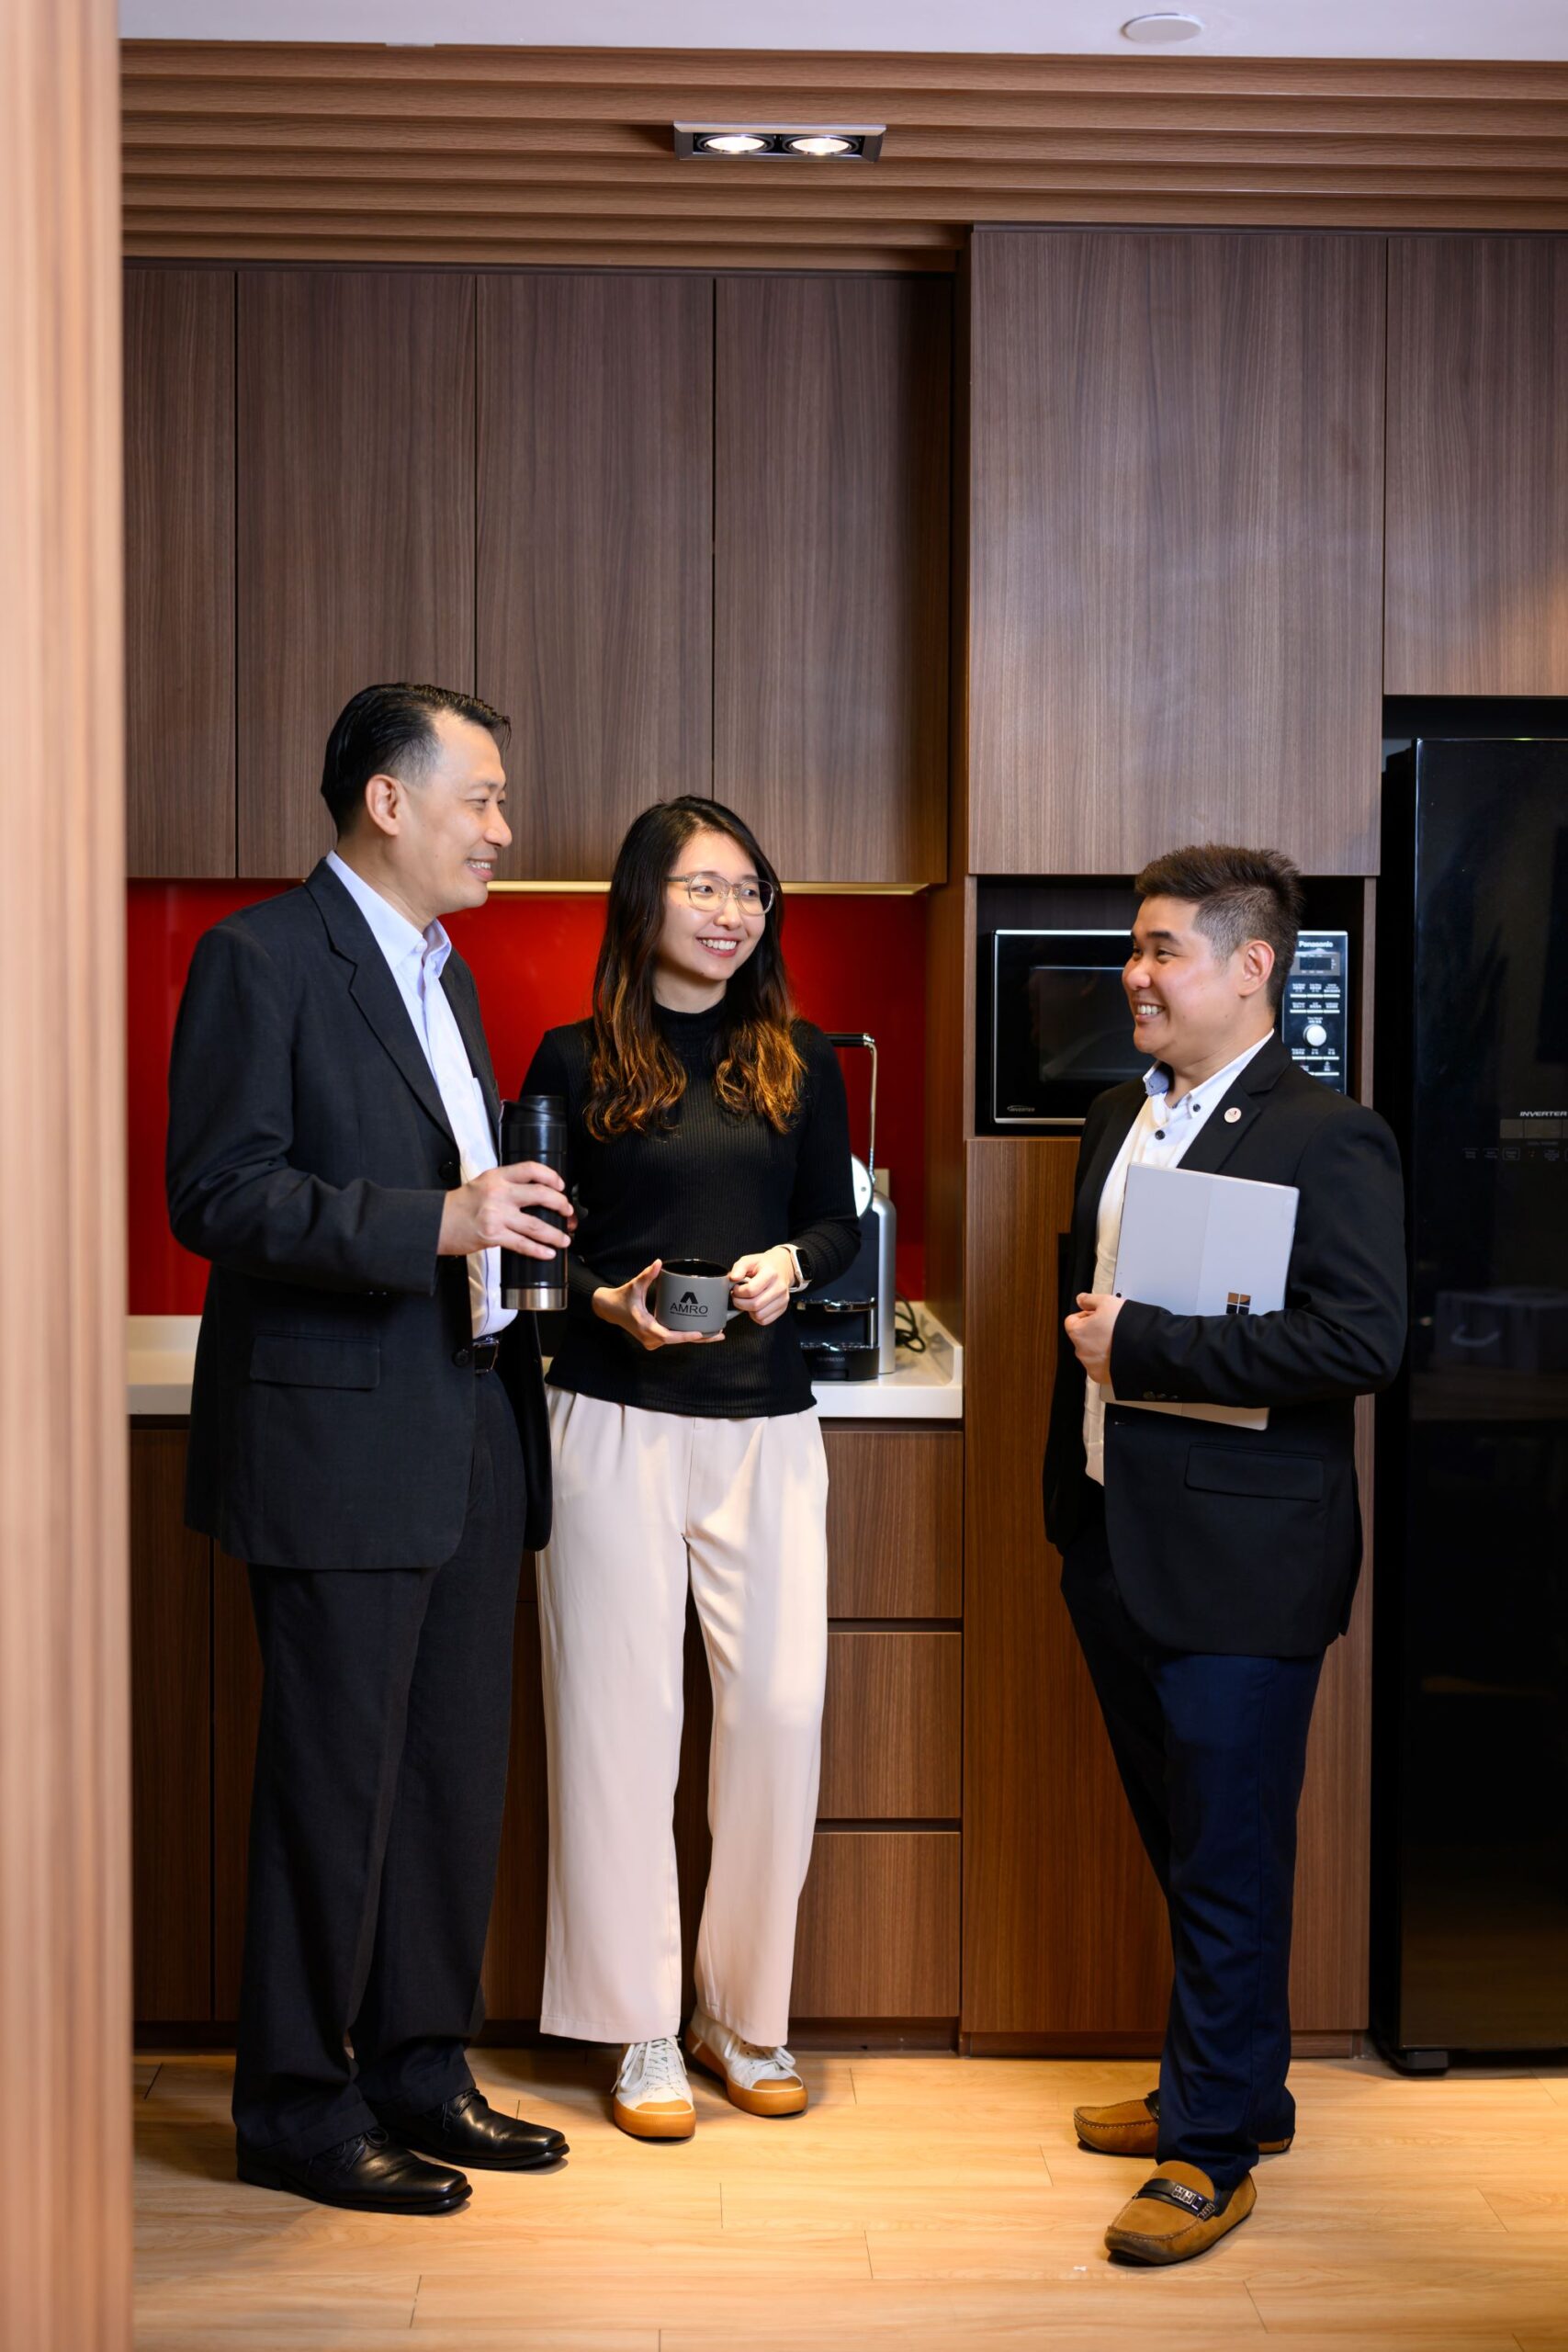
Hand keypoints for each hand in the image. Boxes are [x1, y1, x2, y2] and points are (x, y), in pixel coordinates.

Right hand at [438, 1161, 574, 1260]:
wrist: (436, 1222)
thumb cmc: (459, 1205)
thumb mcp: (482, 1183)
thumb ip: (506, 1184)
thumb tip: (534, 1193)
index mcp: (497, 1177)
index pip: (530, 1169)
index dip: (551, 1175)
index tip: (560, 1185)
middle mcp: (498, 1193)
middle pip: (540, 1195)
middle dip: (560, 1204)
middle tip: (567, 1212)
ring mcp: (496, 1215)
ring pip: (536, 1225)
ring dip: (555, 1233)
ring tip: (564, 1239)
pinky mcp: (493, 1235)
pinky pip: (522, 1244)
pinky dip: (538, 1250)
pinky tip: (548, 1253)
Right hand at [591, 1258, 725, 1351]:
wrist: (608, 1309)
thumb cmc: (622, 1297)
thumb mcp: (634, 1286)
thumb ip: (646, 1275)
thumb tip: (659, 1262)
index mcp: (646, 1327)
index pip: (669, 1336)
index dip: (685, 1336)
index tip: (701, 1333)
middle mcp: (650, 1338)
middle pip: (679, 1341)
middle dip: (700, 1338)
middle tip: (720, 1334)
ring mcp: (652, 1341)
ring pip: (677, 1341)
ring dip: (695, 1338)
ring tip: (716, 1332)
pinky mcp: (653, 1339)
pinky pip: (673, 1338)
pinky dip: (686, 1335)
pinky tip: (703, 1331)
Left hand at [729, 1246, 794, 1327]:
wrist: (782, 1267)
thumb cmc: (764, 1265)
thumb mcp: (749, 1260)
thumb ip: (739, 1267)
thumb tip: (733, 1278)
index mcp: (771, 1273)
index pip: (751, 1290)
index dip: (739, 1292)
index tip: (736, 1288)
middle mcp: (779, 1287)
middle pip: (755, 1305)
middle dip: (740, 1303)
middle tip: (737, 1297)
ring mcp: (783, 1299)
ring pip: (759, 1315)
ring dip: (748, 1310)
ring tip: (747, 1300)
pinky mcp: (782, 1308)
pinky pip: (764, 1320)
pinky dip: (756, 1316)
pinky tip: (754, 1306)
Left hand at [1064, 1291, 1124, 1385]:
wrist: (1144, 1350)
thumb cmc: (1124, 1327)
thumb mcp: (1107, 1302)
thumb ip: (1090, 1299)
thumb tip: (1081, 1300)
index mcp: (1077, 1332)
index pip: (1072, 1321)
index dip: (1086, 1315)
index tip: (1097, 1315)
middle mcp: (1080, 1351)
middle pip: (1083, 1337)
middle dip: (1094, 1332)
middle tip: (1111, 1327)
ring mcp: (1090, 1365)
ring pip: (1092, 1352)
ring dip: (1101, 1347)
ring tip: (1118, 1341)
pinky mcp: (1101, 1376)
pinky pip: (1101, 1366)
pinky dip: (1107, 1361)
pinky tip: (1119, 1353)